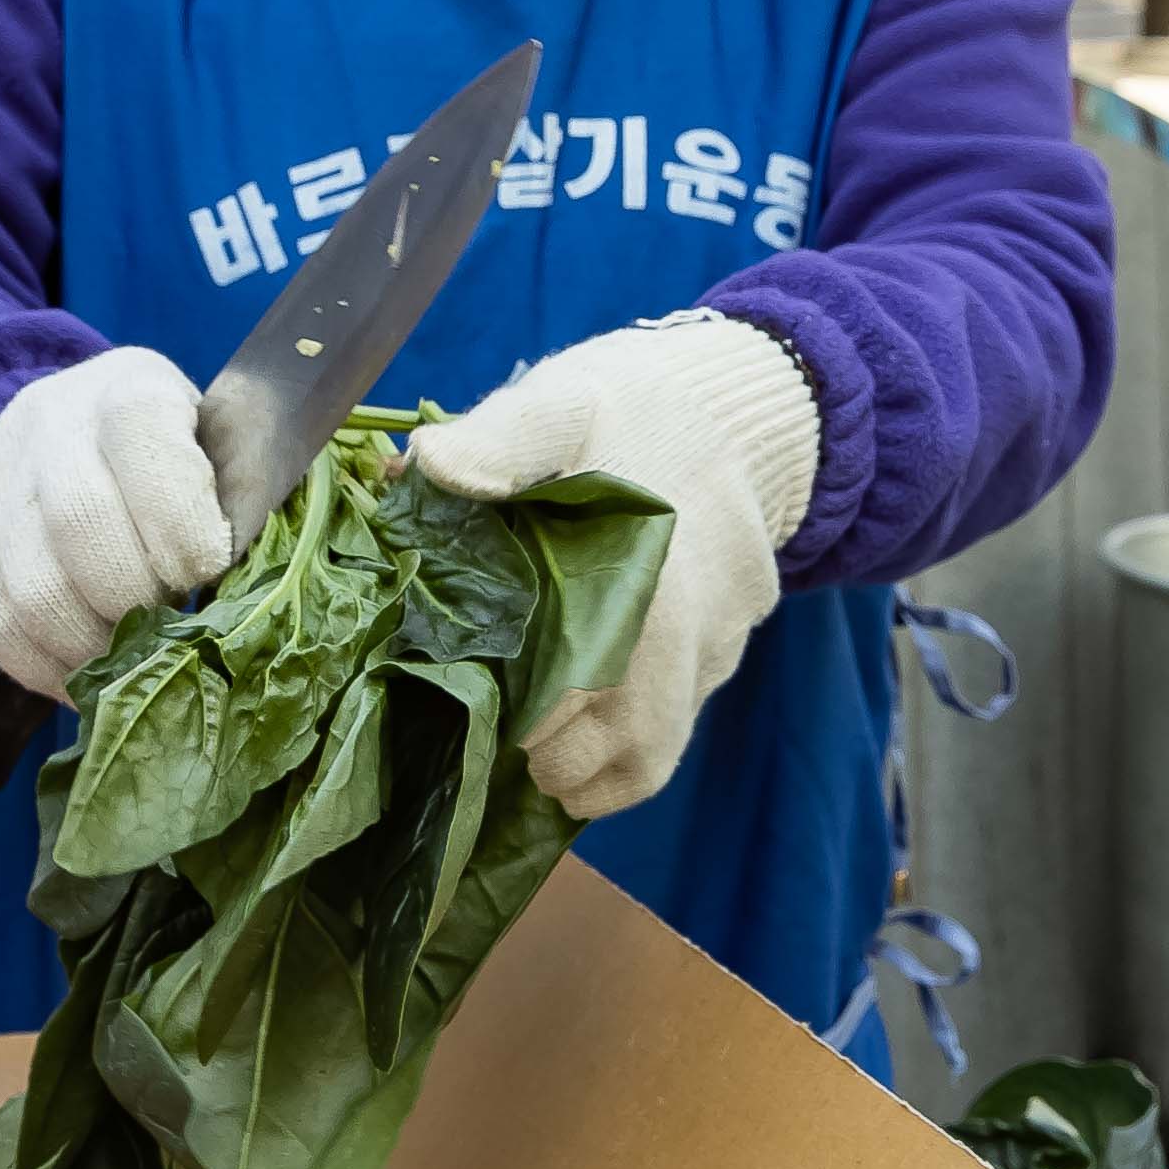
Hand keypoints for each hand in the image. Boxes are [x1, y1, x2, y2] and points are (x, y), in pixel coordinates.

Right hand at [0, 346, 238, 699]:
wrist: (66, 421)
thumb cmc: (170, 449)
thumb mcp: (217, 445)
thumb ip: (238, 499)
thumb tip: (253, 583)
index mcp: (127, 387)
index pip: (144, 443)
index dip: (181, 525)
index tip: (206, 570)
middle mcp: (46, 419)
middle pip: (79, 523)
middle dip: (133, 599)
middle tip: (164, 627)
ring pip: (26, 589)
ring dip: (86, 647)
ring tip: (124, 663)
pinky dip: (38, 667)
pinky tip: (79, 676)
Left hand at [411, 312, 814, 819]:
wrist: (745, 400)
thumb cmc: (638, 403)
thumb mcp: (565, 400)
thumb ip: (497, 438)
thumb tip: (423, 466)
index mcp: (643, 569)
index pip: (595, 684)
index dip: (542, 724)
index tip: (496, 722)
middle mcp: (690, 622)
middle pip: (633, 737)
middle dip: (563, 761)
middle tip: (508, 748)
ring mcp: (718, 641)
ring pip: (661, 746)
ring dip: (597, 769)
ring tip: (541, 761)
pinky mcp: (730, 647)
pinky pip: (682, 719)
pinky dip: (632, 749)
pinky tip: (583, 741)